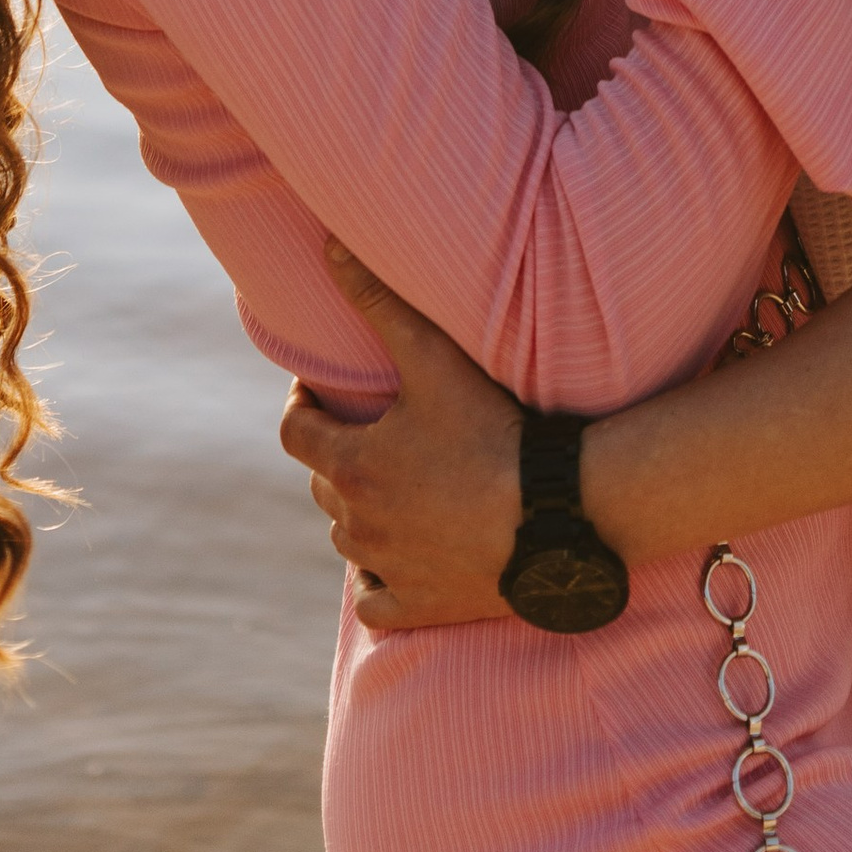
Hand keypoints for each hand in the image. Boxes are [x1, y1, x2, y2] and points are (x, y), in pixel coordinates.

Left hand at [277, 243, 523, 632]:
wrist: (556, 518)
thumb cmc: (493, 433)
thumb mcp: (433, 359)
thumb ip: (378, 301)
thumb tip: (330, 245)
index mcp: (352, 464)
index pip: (295, 433)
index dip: (301, 408)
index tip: (317, 393)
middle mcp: (358, 522)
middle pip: (322, 484)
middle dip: (334, 455)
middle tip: (365, 431)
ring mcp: (389, 569)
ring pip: (347, 541)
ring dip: (357, 514)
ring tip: (386, 487)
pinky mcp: (422, 606)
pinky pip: (376, 601)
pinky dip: (378, 580)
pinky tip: (395, 561)